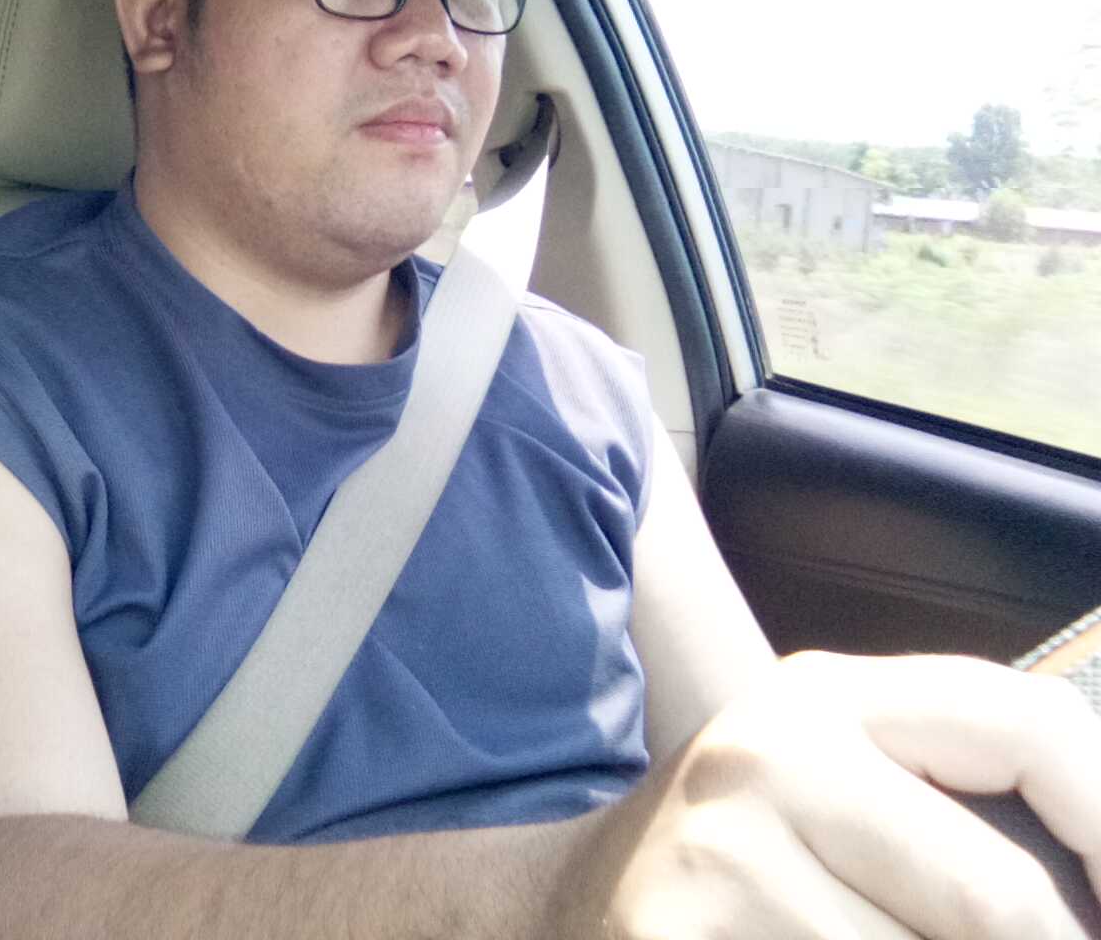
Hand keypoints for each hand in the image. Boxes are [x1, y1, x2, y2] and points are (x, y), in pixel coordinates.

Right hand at [570, 652, 1100, 938]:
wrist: (561, 906)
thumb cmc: (736, 863)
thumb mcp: (834, 792)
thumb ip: (955, 816)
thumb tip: (1086, 905)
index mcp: (824, 695)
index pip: (1032, 730)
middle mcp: (768, 754)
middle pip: (1002, 902)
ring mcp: (719, 857)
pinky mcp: (680, 939)